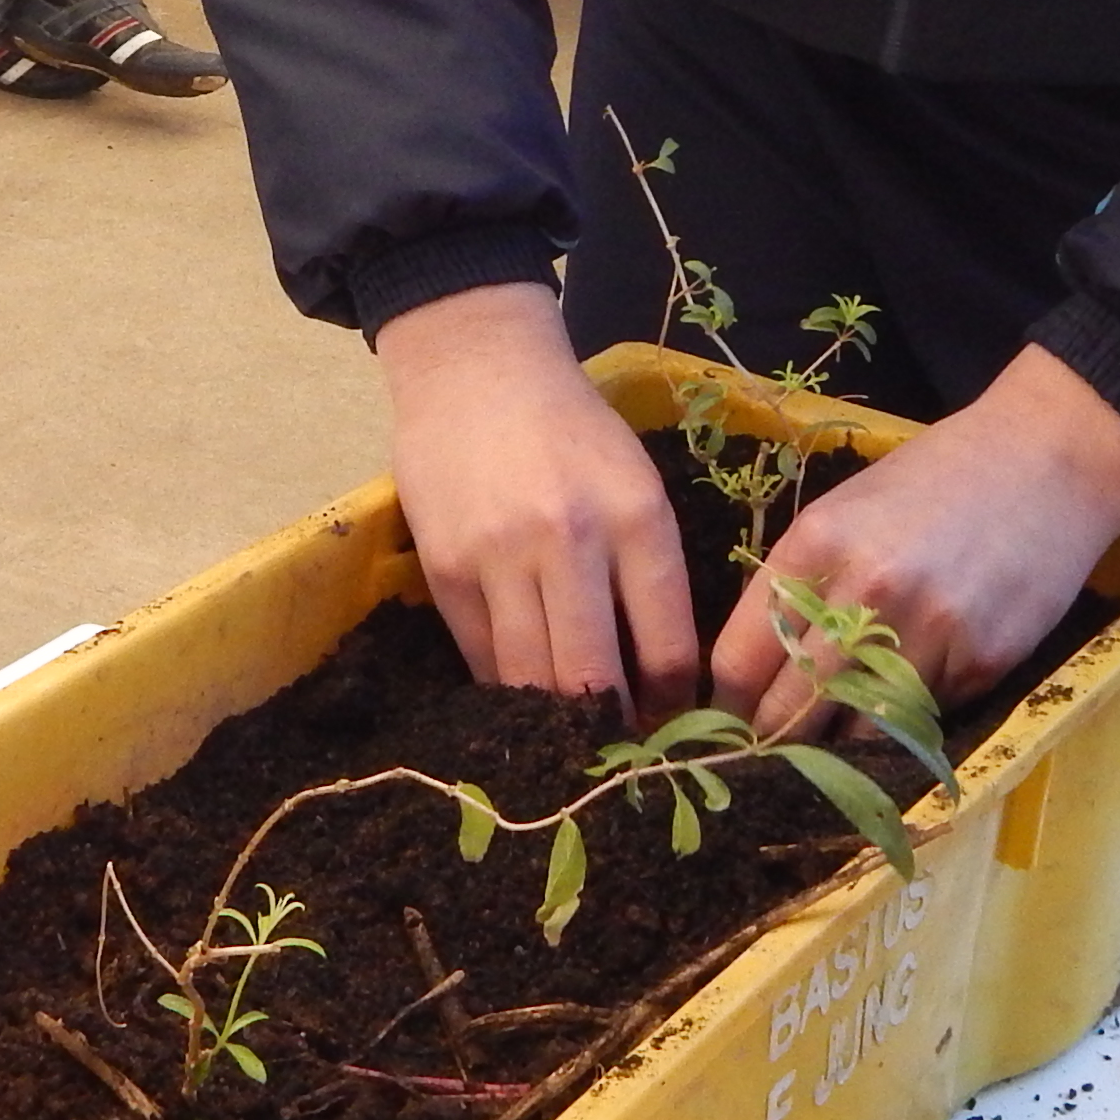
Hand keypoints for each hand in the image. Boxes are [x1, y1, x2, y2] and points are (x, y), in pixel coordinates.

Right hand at [378, 283, 697, 711]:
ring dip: (554, 719)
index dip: (673, 706)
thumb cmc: (571, 428)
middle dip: (610, 730)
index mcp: (636, 518)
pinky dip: (504, 685)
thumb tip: (659, 677)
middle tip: (619, 751)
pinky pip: (481, 657)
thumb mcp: (635, 483)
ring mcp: (499, 556)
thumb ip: (648, 570)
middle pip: (592, 678)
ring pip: (531, 678)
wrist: (475, 368)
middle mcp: (570, 539)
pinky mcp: (446, 568)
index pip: (667, 647)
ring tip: (569, 736)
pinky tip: (521, 693)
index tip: (673, 729)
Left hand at [711, 342, 1119, 730]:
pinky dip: (911, 716)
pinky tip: (916, 692)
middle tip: (770, 759)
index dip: (726, 706)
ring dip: (843, 746)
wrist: (1046, 460)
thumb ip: (802, 583)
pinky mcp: (982, 660)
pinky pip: (925, 715)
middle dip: (774, 742)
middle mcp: (865, 592)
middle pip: (790, 710)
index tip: (727, 726)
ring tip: (838, 742)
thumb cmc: (935, 480)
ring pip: (858, 731)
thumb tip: (756, 671)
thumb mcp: (848, 510)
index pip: (740, 659)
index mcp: (815, 545)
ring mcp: (929, 631)